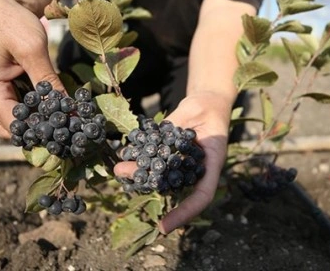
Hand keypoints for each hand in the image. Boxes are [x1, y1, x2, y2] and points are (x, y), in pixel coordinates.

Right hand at [0, 0, 63, 138]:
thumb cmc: (10, 19)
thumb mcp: (31, 48)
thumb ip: (47, 81)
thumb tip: (68, 109)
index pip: (13, 125)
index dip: (39, 133)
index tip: (67, 133)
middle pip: (16, 127)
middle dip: (42, 131)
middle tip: (72, 129)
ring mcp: (0, 91)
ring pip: (22, 118)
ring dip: (44, 119)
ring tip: (72, 119)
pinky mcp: (11, 84)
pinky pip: (26, 104)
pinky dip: (43, 106)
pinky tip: (64, 105)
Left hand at [114, 91, 231, 233]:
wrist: (207, 102)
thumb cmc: (208, 106)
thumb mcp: (196, 111)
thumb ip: (175, 126)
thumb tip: (154, 139)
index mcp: (211, 164)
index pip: (201, 196)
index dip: (184, 212)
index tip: (163, 227)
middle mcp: (195, 169)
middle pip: (173, 186)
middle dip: (147, 184)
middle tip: (124, 179)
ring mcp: (181, 163)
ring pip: (159, 176)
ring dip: (138, 173)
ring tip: (118, 168)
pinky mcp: (169, 153)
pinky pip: (154, 160)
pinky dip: (139, 159)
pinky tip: (124, 155)